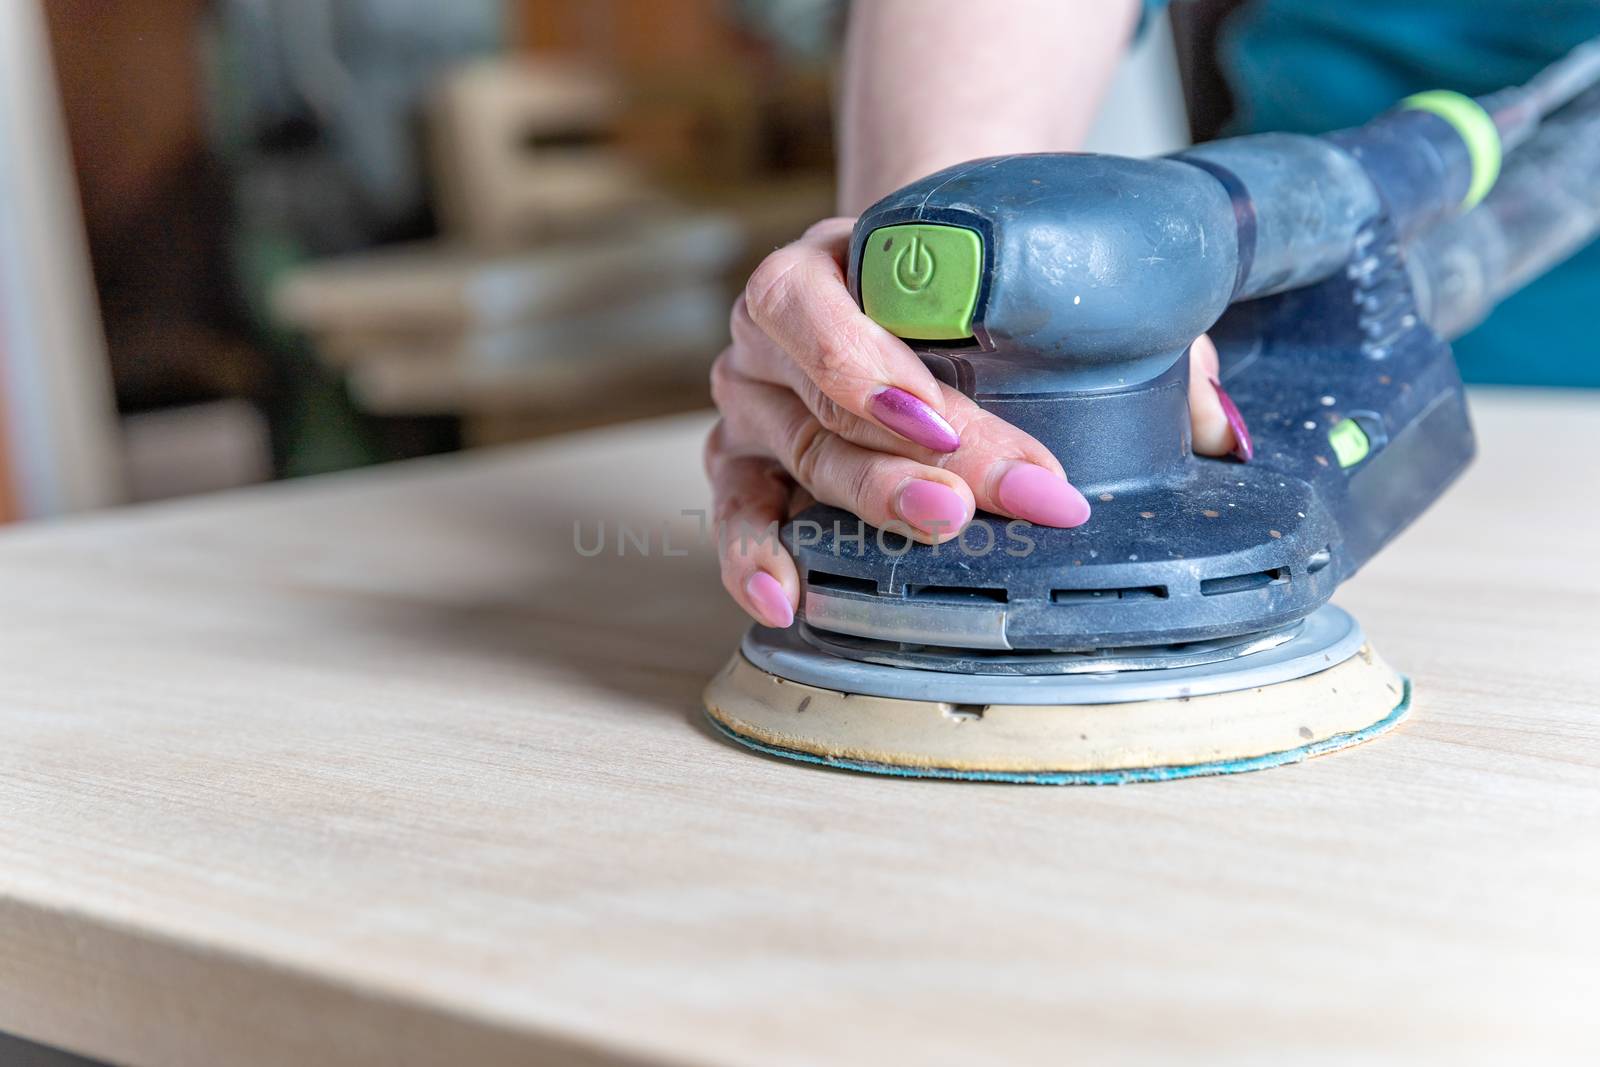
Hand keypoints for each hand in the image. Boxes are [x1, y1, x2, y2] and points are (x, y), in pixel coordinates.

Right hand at [704, 217, 1244, 628]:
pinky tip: (790, 596)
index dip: (891, 375)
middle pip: (831, 399)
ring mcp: (753, 402)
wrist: (899, 288)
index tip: (966, 427)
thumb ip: (1127, 338)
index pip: (837, 315)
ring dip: (868, 500)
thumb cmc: (962, 293)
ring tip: (939, 525)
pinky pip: (737, 511)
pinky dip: (756, 554)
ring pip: (798, 455)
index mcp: (826, 264)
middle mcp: (772, 331)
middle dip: (913, 456)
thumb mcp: (1033, 286)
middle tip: (986, 499)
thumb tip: (1218, 432)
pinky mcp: (743, 464)